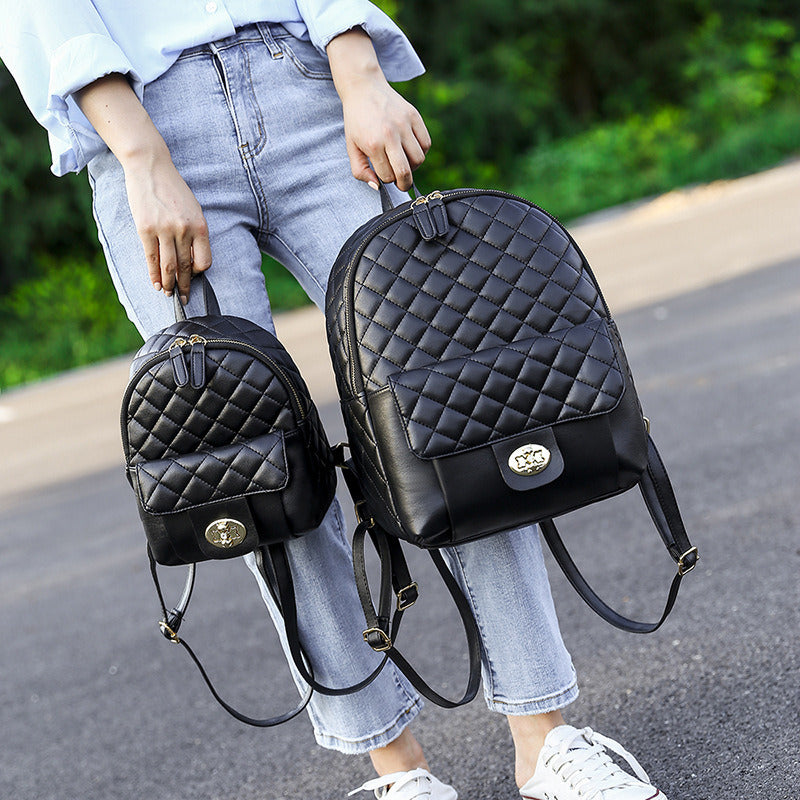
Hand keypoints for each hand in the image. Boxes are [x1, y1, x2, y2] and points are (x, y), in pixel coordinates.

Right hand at [75, 74, 211, 301]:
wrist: (150, 166)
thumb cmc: (173, 189)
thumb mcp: (192, 209)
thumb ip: (194, 232)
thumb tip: (191, 259)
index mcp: (200, 226)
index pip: (204, 260)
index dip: (198, 273)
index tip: (194, 279)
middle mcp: (184, 230)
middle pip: (186, 266)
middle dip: (184, 286)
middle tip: (183, 299)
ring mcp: (164, 230)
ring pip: (169, 266)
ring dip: (168, 284)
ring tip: (168, 293)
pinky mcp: (146, 229)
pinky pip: (151, 258)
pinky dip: (154, 274)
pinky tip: (156, 283)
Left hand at [340, 77, 429, 191]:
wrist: (364, 88)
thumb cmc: (357, 121)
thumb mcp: (351, 147)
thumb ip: (360, 171)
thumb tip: (377, 187)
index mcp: (373, 144)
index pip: (387, 176)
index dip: (386, 179)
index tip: (384, 174)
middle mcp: (390, 134)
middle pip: (406, 172)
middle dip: (404, 184)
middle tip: (402, 183)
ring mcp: (404, 124)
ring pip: (419, 159)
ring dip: (413, 166)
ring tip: (404, 161)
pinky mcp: (414, 116)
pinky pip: (426, 144)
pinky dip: (421, 151)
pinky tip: (410, 149)